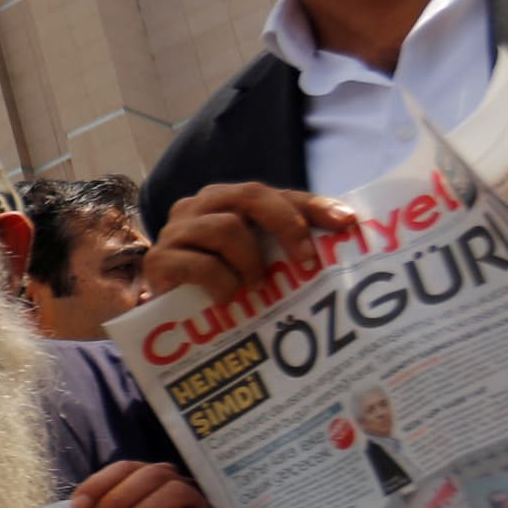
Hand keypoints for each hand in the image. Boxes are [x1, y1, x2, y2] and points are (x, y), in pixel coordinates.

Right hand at [143, 183, 360, 303]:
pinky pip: (201, 264)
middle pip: (249, 195)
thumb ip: (284, 244)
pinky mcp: (161, 260)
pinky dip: (223, 283)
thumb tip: (343, 230)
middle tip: (306, 261)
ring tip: (254, 286)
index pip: (276, 194)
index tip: (346, 223)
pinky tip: (227, 299)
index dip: (312, 205)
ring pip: (226, 228)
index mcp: (225, 200)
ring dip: (250, 261)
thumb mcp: (254, 260)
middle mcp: (199, 205)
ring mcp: (176, 231)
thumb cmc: (214, 283)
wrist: (161, 314)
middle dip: (286, 224)